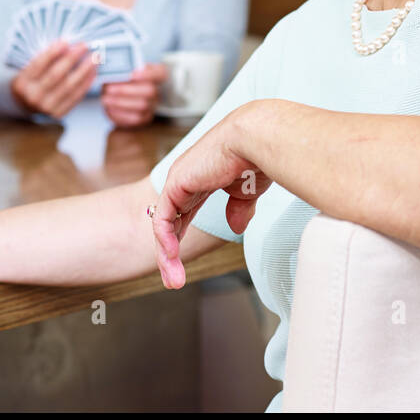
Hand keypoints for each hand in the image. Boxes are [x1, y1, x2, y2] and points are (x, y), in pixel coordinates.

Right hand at [10, 40, 97, 118]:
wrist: (26, 105)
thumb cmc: (31, 81)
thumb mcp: (29, 69)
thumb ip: (46, 59)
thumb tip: (69, 45)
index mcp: (22, 82)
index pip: (39, 65)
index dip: (53, 53)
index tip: (66, 41)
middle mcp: (33, 96)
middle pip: (56, 74)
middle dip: (72, 58)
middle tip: (84, 46)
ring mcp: (46, 107)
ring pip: (69, 86)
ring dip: (84, 70)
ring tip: (94, 58)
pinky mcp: (58, 113)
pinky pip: (75, 97)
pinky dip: (86, 83)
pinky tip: (92, 72)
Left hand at [101, 63, 166, 127]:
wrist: (121, 96)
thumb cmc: (122, 79)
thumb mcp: (122, 69)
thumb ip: (120, 67)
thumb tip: (103, 65)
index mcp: (155, 74)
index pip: (160, 72)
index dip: (148, 74)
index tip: (132, 74)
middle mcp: (157, 90)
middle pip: (150, 91)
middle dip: (127, 90)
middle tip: (109, 89)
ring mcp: (152, 105)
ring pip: (142, 106)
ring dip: (121, 102)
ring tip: (105, 98)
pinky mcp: (144, 118)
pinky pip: (135, 118)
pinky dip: (120, 113)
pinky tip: (109, 107)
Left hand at [151, 104, 269, 288]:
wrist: (256, 138)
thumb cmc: (257, 156)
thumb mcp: (247, 190)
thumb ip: (239, 207)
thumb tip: (236, 226)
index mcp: (202, 177)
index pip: (184, 211)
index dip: (181, 236)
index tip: (182, 261)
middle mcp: (186, 178)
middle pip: (170, 222)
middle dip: (170, 253)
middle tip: (174, 279)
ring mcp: (178, 180)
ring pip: (164, 225)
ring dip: (167, 256)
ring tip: (174, 280)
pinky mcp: (175, 184)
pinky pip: (163, 220)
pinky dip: (165, 241)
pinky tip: (171, 259)